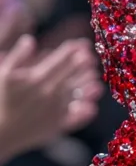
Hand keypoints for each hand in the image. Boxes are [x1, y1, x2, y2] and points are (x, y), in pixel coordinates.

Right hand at [0, 33, 102, 159]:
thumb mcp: (2, 74)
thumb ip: (17, 56)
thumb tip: (30, 39)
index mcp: (36, 79)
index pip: (59, 61)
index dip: (72, 51)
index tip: (83, 44)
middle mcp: (48, 93)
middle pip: (70, 75)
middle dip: (82, 65)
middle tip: (92, 57)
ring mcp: (54, 110)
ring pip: (76, 95)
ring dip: (87, 86)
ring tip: (97, 81)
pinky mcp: (55, 126)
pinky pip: (74, 118)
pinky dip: (84, 113)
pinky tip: (91, 108)